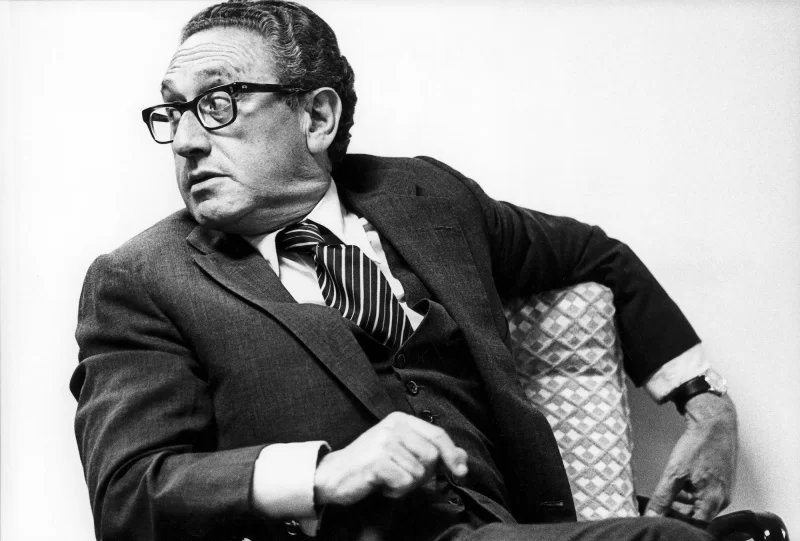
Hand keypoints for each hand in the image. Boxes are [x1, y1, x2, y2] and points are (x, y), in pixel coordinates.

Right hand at [313, 411, 468, 506]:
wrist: (334, 475)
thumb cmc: (371, 465)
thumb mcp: (403, 453)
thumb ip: (432, 453)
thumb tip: (463, 459)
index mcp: (400, 420)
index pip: (438, 435)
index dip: (453, 455)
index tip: (461, 472)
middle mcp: (393, 426)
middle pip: (432, 455)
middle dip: (423, 474)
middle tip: (402, 477)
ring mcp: (384, 441)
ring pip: (419, 471)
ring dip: (407, 484)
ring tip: (388, 480)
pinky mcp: (377, 460)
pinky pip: (404, 481)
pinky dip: (397, 490)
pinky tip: (382, 485)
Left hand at [645, 393, 737, 521]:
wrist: (715, 422)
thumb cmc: (700, 445)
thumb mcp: (675, 473)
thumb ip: (662, 498)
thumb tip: (651, 515)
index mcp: (713, 501)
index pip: (694, 525)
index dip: (677, 523)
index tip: (662, 517)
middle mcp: (722, 500)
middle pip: (697, 517)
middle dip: (678, 512)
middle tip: (661, 504)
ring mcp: (723, 491)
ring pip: (700, 506)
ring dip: (683, 503)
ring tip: (669, 492)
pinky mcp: (721, 482)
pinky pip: (704, 495)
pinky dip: (690, 493)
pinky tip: (680, 484)